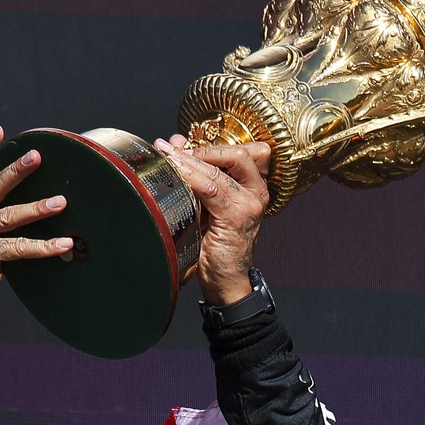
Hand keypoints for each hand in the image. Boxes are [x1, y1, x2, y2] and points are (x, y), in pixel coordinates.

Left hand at [154, 134, 271, 305]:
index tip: (183, 145)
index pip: (244, 151)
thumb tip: (177, 144)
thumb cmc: (214, 244)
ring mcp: (249, 205)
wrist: (224, 280)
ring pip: (219, 171)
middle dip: (203, 150)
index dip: (212, 144)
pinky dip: (190, 178)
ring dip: (189, 162)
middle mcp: (257, 193)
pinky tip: (175, 173)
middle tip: (175, 151)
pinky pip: (211, 189)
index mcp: (254, 187)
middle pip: (237, 154)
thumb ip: (198, 174)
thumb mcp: (207, 204)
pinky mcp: (236, 217)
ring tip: (167, 157)